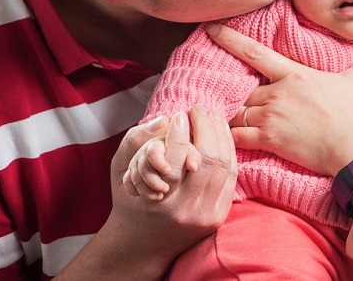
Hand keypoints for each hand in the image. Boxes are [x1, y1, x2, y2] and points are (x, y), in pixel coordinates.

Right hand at [59, 105, 236, 278]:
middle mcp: (185, 211)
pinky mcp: (219, 217)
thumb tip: (165, 118)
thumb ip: (137, 141)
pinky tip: (222, 134)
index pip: (176, 157)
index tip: (181, 113)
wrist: (143, 245)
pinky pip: (231, 177)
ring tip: (213, 115)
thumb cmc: (130, 201)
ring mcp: (206, 216)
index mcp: (158, 201)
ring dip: (221, 135)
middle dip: (207, 127)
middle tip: (200, 108)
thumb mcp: (120, 170)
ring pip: (225, 166)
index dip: (181, 131)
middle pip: (208, 159)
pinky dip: (229, 151)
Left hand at [205, 23, 352, 175]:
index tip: (211, 28)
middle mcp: (277, 92)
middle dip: (246, 100)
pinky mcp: (268, 140)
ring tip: (239, 125)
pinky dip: (229, 138)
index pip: (255, 52)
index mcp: (295, 74)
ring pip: (238, 113)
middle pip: (246, 92)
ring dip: (237, 119)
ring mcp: (270, 116)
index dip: (230, 39)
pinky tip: (225, 141)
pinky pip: (236, 137)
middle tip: (252, 109)